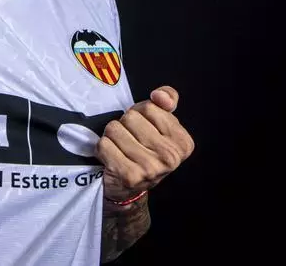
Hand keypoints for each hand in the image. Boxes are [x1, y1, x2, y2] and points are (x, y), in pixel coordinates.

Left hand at [96, 86, 194, 201]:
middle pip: (130, 117)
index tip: (143, 130)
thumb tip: (159, 96)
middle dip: (125, 125)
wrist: (129, 189)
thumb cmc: (144, 148)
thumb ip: (167, 100)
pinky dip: (102, 149)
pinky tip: (111, 159)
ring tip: (120, 149)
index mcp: (183, 142)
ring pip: (114, 129)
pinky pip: (104, 145)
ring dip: (112, 137)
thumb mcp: (160, 121)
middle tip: (129, 141)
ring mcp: (150, 168)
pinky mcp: (129, 176)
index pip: (150, 107)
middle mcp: (171, 157)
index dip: (141, 115)